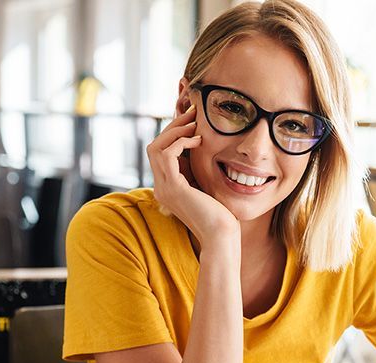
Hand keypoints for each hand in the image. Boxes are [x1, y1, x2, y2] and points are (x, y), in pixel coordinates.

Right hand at [146, 105, 238, 245]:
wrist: (221, 236)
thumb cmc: (221, 215)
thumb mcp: (207, 186)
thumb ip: (199, 170)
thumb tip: (203, 146)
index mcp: (168, 187)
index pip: (161, 152)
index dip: (174, 134)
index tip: (194, 121)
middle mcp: (161, 187)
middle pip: (154, 146)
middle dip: (173, 126)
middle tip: (193, 113)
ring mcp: (164, 188)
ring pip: (156, 147)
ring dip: (175, 131)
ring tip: (195, 124)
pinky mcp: (173, 188)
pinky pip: (166, 154)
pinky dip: (180, 141)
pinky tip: (198, 140)